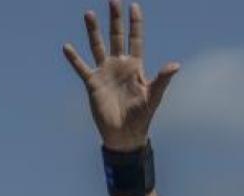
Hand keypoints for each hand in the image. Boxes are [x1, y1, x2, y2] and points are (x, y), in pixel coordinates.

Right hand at [63, 0, 179, 150]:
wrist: (125, 135)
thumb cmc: (142, 117)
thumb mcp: (153, 96)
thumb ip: (162, 79)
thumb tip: (176, 65)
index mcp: (135, 67)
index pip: (135, 39)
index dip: (135, 23)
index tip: (134, 5)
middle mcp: (119, 65)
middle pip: (116, 37)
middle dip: (115, 19)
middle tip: (113, 0)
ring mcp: (105, 73)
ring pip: (98, 46)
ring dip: (93, 31)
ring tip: (89, 13)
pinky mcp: (92, 83)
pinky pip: (81, 67)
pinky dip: (74, 58)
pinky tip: (67, 46)